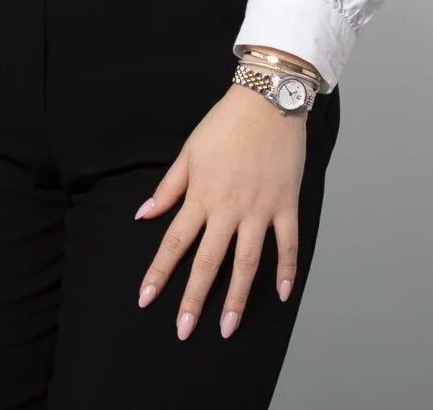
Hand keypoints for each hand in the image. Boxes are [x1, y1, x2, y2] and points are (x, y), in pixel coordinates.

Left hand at [135, 85, 307, 339]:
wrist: (265, 101)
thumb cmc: (223, 124)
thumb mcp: (188, 152)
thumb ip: (168, 188)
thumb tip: (144, 215)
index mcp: (201, 195)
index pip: (175, 242)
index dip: (159, 271)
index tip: (146, 298)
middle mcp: (228, 208)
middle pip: (208, 261)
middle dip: (194, 298)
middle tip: (184, 331)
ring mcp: (259, 209)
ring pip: (246, 262)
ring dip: (237, 297)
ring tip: (227, 327)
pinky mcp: (286, 205)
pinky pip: (287, 244)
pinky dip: (286, 269)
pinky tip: (282, 293)